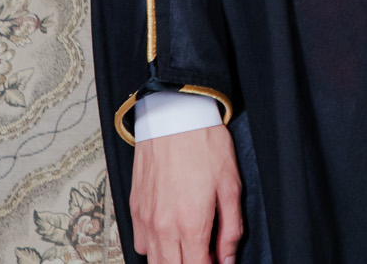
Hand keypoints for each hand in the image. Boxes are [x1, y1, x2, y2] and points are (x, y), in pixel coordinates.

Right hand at [130, 124, 242, 263]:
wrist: (174, 117)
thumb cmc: (204, 145)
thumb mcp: (231, 186)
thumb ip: (231, 228)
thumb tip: (228, 257)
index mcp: (191, 224)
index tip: (217, 263)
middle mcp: (164, 227)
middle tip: (205, 256)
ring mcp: (146, 219)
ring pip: (154, 261)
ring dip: (172, 261)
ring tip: (189, 250)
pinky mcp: (135, 208)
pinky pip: (140, 244)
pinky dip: (154, 248)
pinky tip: (169, 237)